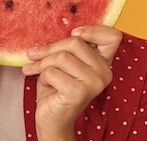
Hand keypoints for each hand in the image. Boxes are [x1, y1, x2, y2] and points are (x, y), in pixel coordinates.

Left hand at [21, 25, 121, 140]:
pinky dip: (41, 77)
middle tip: (34, 55)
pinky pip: (52, 72)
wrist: (51, 120)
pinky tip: (44, 86)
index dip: (93, 29)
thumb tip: (52, 25)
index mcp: (104, 63)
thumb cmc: (56, 88)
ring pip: (61, 57)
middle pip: (75, 42)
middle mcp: (104, 73)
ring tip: (38, 73)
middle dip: (49, 48)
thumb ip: (66, 47)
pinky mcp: (79, 93)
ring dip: (43, 65)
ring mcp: (94, 83)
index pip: (112, 37)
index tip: (73, 32)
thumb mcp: (63, 62)